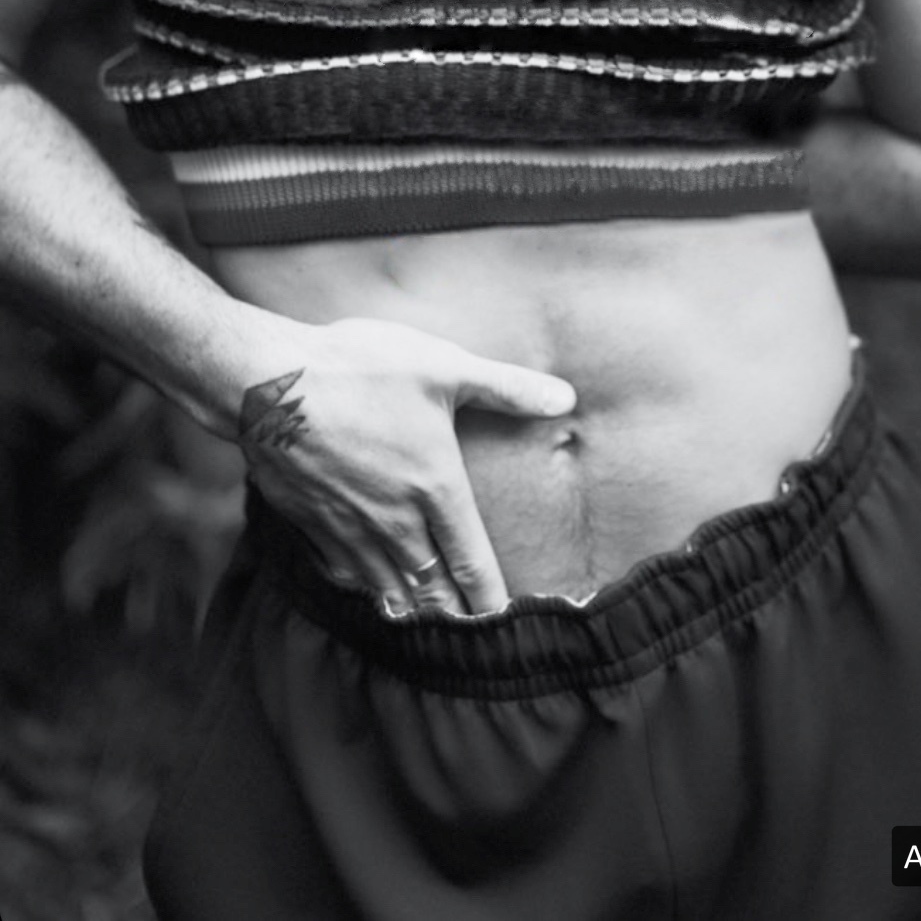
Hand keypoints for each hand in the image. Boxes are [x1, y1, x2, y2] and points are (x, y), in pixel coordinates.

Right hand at [236, 315, 575, 615]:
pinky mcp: (311, 524)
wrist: (267, 384)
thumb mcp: (443, 367)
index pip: (472, 563)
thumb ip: (505, 387)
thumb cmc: (360, 368)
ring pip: (388, 588)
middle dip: (454, 618)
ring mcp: (349, 529)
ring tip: (429, 628)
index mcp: (435, 489)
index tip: (506, 626)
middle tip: (473, 642)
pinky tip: (369, 590)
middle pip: (432, 588)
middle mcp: (395, 522)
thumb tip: (565, 398)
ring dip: (412, 610)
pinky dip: (365, 590)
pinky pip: (345, 574)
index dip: (491, 601)